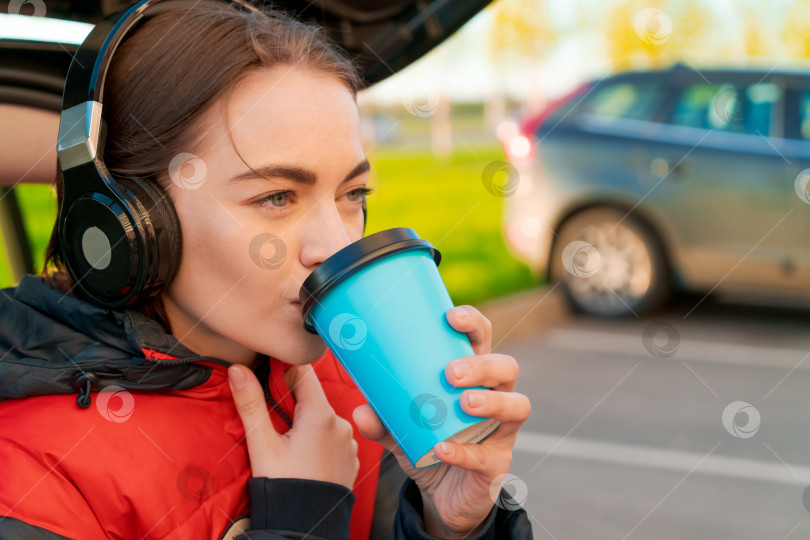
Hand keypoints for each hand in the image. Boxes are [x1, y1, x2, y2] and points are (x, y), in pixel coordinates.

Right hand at [228, 363, 358, 489]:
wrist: (305, 527)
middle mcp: (341, 423)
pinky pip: (332, 439)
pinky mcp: (350, 458)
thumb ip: (250, 403)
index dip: (282, 370)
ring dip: (304, 422)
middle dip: (290, 401)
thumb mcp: (262, 443)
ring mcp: (349, 442)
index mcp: (321, 414)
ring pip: (322, 419)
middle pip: (312, 397)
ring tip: (286, 443)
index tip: (266, 375)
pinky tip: (302, 456)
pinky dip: (317, 441)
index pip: (303, 371)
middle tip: (270, 417)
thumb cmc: (282, 485)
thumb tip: (238, 369)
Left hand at [353, 305, 530, 537]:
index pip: (483, 339)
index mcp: (473, 377)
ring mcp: (501, 432)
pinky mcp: (497, 465)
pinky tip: (443, 448)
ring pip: (517, 406)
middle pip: (507, 368)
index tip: (451, 317)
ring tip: (465, 403)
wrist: (442, 497)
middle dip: (482, 366)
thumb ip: (382, 419)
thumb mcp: (400, 429)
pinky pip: (488, 456)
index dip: (473, 323)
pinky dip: (464, 452)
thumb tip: (360, 410)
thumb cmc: (429, 445)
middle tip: (451, 372)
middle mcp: (495, 398)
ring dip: (492, 402)